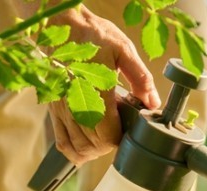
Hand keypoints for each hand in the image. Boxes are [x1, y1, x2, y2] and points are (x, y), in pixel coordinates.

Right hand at [47, 7, 160, 164]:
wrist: (60, 25)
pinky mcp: (54, 109)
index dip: (120, 139)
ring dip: (93, 150)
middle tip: (120, 131)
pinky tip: (87, 146)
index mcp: (95, 90)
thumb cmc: (93, 35)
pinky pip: (61, 141)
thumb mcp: (123, 50)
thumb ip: (140, 78)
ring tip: (105, 138)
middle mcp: (74, 104)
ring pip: (77, 147)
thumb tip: (152, 103)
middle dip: (109, 145)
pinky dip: (74, 150)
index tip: (128, 129)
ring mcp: (62, 108)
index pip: (107, 135)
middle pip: (93, 145)